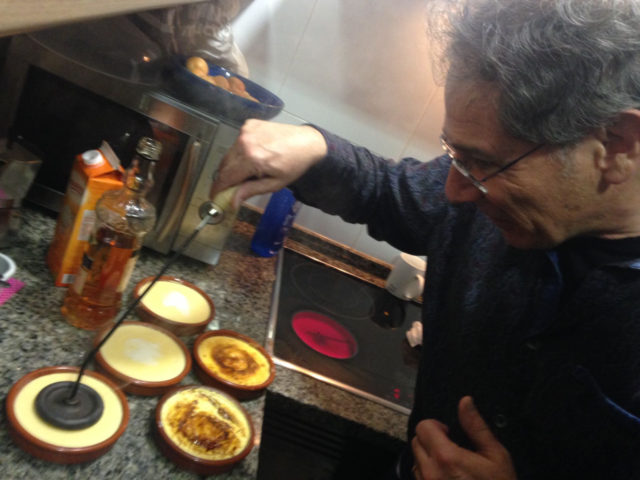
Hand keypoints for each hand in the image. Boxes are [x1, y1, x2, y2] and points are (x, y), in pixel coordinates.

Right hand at [209, 119, 327, 208]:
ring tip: (249, 170)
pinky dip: (241, 151)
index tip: (214, 196)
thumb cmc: (293, 165)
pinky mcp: (249, 124)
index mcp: (252, 158)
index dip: (218, 188)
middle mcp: (245, 142)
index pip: (226, 176)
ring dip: (234, 164)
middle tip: (233, 188)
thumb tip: (231, 201)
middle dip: (226, 178)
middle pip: (224, 165)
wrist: (307, 142)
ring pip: (229, 153)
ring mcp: (246, 130)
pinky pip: (237, 142)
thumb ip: (250, 190)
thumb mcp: (274, 184)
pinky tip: (254, 155)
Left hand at [411, 396, 516, 479]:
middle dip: (431, 440)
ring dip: (428, 458)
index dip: (437, 426)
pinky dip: (429, 474)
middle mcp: (430, 472)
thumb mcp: (495, 456)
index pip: (423, 427)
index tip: (451, 434)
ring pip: (416, 461)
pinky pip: (420, 479)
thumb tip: (465, 401)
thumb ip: (476, 427)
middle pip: (417, 442)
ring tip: (451, 467)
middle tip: (453, 449)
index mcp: (445, 457)